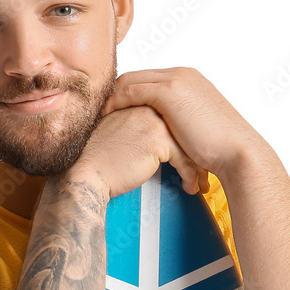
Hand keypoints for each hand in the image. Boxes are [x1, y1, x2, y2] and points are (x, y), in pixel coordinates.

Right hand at [62, 104, 206, 199]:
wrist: (86, 173)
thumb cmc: (98, 158)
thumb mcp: (120, 131)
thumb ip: (139, 125)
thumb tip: (160, 139)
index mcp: (139, 102)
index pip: (173, 117)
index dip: (186, 139)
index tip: (194, 154)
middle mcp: (148, 107)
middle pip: (184, 128)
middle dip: (196, 152)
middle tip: (203, 169)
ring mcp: (154, 120)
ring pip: (187, 143)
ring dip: (197, 166)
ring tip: (199, 182)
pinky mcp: (157, 139)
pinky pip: (184, 158)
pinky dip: (190, 175)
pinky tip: (189, 187)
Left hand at [99, 67, 267, 183]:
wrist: (238, 151)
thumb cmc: (222, 149)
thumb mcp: (196, 129)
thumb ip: (180, 123)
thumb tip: (167, 134)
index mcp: (190, 80)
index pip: (148, 80)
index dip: (127, 93)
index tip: (111, 108)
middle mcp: (182, 74)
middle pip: (136, 76)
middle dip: (115, 91)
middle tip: (96, 109)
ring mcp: (176, 80)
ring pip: (130, 81)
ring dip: (111, 96)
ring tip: (95, 114)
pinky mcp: (170, 91)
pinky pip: (131, 90)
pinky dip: (115, 101)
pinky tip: (104, 116)